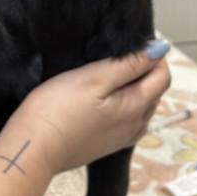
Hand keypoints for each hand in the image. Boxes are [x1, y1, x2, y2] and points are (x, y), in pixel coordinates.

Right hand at [12, 40, 170, 174]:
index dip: (153, 57)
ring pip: (141, 107)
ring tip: (105, 76)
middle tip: (114, 58)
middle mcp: (136, 125)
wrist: (33, 149)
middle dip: (143, 71)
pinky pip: (127, 121)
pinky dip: (123, 105)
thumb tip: (159, 50)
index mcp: (136, 106)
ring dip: (132, 89)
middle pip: (153, 92)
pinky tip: (102, 100)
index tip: (131, 46)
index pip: (163, 77)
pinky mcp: (107, 146)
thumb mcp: (93, 77)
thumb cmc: (58, 108)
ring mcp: (122, 138)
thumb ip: (129, 65)